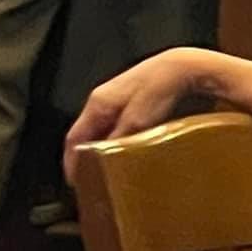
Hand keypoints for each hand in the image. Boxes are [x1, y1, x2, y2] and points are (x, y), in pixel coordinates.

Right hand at [63, 47, 215, 180]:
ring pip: (103, 131)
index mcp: (98, 103)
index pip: (74, 136)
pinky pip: (117, 127)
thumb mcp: (136, 122)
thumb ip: (117, 142)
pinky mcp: (133, 102)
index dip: (71, 161)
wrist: (180, 68)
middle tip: (92, 182)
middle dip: (87, 158)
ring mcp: (117, 100)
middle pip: (86, 134)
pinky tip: (130, 154)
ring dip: (103, 150)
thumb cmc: (158, 87)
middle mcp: (103, 100)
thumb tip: (104, 161)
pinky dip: (118, 143)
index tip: (74, 182)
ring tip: (111, 172)